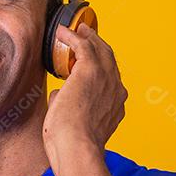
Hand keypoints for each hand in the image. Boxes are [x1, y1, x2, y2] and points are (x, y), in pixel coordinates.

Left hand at [42, 22, 127, 164]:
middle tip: (88, 36)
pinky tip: (62, 32)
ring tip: (79, 29)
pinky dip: (73, 36)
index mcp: (116, 105)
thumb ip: (70, 106)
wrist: (76, 146)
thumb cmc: (72, 144)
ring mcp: (106, 78)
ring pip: (100, 49)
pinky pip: (83, 45)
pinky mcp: (90, 69)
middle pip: (110, 60)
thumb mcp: (75, 125)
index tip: (92, 63)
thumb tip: (58, 95)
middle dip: (100, 46)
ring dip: (89, 37)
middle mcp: (117, 90)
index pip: (110, 81)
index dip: (102, 69)